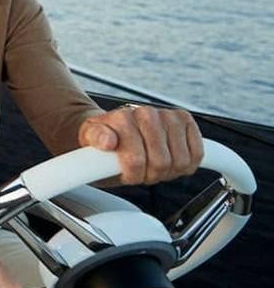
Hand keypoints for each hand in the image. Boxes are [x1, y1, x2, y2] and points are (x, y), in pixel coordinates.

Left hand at [77, 104, 203, 184]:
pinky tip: (171, 160)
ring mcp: (168, 115)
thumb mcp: (90, 141)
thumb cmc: (103, 138)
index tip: (125, 172)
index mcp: (122, 117)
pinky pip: (198, 153)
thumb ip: (95, 139)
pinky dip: (187, 164)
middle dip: (150, 174)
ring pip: (181, 160)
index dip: (133, 174)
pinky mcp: (185, 120)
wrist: (115, 130)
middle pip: (161, 163)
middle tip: (140, 170)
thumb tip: (107, 140)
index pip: (136, 160)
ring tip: (152, 164)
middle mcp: (146, 112)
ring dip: (168, 171)